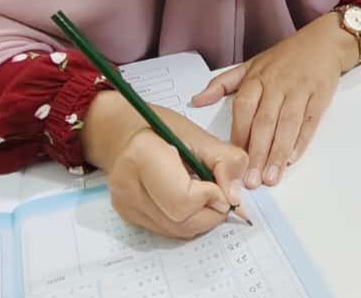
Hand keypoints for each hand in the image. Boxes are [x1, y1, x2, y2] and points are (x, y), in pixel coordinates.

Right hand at [81, 91, 247, 238]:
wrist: (127, 132)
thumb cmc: (161, 128)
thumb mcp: (199, 134)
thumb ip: (225, 160)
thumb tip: (234, 196)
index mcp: (143, 154)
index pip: (183, 200)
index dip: (211, 197)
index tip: (220, 185)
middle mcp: (127, 184)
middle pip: (181, 222)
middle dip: (210, 212)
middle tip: (218, 193)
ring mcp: (125, 203)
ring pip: (177, 231)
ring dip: (200, 218)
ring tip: (202, 193)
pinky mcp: (128, 215)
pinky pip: (168, 230)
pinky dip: (186, 220)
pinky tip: (186, 198)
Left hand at [192, 13, 360, 189]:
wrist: (322, 42)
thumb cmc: (283, 57)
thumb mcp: (250, 65)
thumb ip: (222, 84)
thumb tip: (196, 100)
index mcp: (257, 77)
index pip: (244, 108)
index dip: (239, 134)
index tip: (232, 159)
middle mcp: (277, 84)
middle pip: (265, 121)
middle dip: (257, 152)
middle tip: (251, 179)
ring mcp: (299, 90)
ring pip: (287, 124)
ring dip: (278, 153)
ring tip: (271, 177)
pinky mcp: (320, 96)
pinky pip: (309, 121)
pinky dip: (301, 141)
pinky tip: (292, 159)